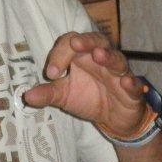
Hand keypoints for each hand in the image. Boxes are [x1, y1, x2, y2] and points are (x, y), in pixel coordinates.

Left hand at [22, 31, 148, 138]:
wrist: (113, 120)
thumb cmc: (88, 98)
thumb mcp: (64, 96)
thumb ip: (47, 93)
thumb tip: (26, 96)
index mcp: (82, 56)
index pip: (71, 43)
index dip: (60, 53)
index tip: (52, 72)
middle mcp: (102, 59)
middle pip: (96, 41)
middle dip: (86, 41)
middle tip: (75, 44)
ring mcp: (118, 73)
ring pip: (116, 59)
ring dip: (108, 56)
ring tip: (98, 55)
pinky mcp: (132, 91)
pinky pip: (134, 83)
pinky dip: (131, 82)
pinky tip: (125, 82)